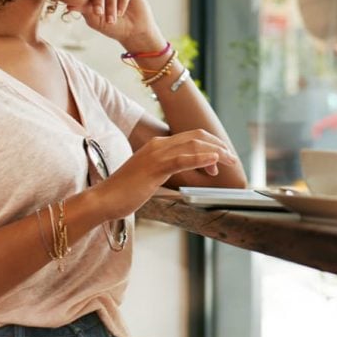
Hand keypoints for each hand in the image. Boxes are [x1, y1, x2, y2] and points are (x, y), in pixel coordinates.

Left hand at [65, 0, 164, 51]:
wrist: (132, 32)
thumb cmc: (111, 26)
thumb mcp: (94, 19)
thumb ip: (83, 9)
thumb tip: (68, 4)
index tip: (92, 12)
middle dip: (99, 0)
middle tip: (100, 14)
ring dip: (111, 2)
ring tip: (112, 18)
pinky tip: (122, 11)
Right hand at [96, 130, 238, 219]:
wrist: (104, 198)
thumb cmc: (126, 192)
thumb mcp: (151, 176)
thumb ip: (167, 170)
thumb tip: (185, 172)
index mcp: (158, 145)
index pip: (191, 137)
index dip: (210, 144)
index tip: (221, 157)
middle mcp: (159, 145)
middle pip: (197, 137)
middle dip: (218, 146)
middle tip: (232, 159)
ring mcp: (156, 154)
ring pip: (194, 146)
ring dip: (216, 152)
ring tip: (229, 160)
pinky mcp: (155, 167)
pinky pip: (182, 159)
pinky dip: (201, 158)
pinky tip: (214, 162)